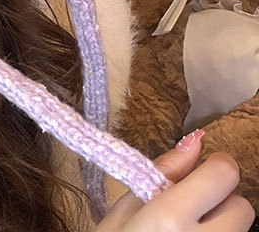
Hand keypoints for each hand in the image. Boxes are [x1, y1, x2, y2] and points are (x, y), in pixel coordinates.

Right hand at [96, 131, 255, 229]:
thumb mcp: (122, 210)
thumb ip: (161, 173)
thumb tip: (195, 141)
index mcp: (169, 218)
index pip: (224, 174)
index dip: (214, 167)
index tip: (199, 172)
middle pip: (244, 207)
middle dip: (222, 202)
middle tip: (191, 209)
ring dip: (223, 227)